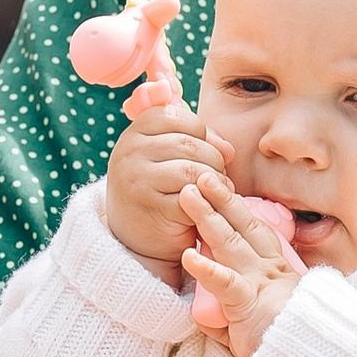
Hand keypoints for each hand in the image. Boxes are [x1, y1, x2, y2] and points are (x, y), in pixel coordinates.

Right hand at [104, 80, 230, 276]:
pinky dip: (209, 201)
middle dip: (213, 159)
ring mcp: (137, 181)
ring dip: (215, 181)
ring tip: (216, 191)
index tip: (203, 149)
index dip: (198, 130)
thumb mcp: (168, 159)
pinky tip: (209, 207)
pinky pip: (193, 196)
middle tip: (217, 176)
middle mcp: (129, 154)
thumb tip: (228, 148)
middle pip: (188, 143)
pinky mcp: (152, 208)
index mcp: (133, 135)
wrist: (138, 241)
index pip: (174, 115)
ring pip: (193, 169)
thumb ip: (196, 141)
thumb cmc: (160, 192)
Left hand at [180, 174, 299, 356]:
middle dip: (222, 199)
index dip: (237, 209)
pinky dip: (206, 268)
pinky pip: (226, 284)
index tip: (221, 188)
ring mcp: (260, 284)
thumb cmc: (284, 347)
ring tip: (189, 195)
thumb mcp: (254, 327)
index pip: (254, 233)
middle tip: (203, 176)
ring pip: (231, 244)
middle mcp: (269, 270)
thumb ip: (229, 317)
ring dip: (208, 217)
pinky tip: (188, 255)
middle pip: (243, 227)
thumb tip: (208, 316)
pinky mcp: (249, 305)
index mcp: (274, 272)